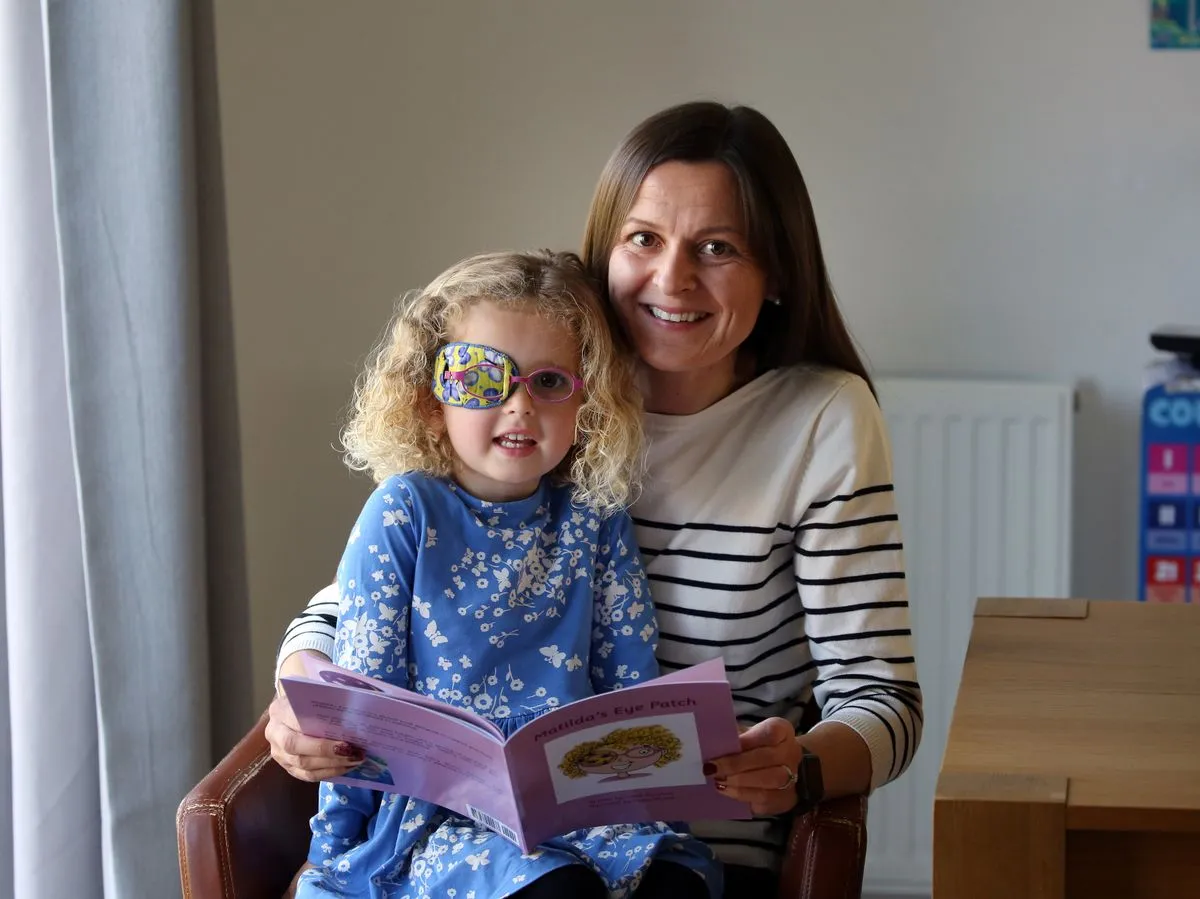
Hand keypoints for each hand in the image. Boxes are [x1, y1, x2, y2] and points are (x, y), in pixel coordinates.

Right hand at [267, 651, 362, 780]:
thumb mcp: (317, 692)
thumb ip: (332, 698)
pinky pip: (307, 775)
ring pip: (302, 765)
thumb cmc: (312, 699)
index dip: (318, 732)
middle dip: (327, 752)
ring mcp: (278, 753)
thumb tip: (361, 704)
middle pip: (296, 747)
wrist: (296, 708)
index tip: (345, 739)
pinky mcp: (287, 767)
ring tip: (356, 760)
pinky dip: (328, 773)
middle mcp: (274, 732)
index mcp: (279, 709)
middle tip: (354, 752)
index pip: (295, 721)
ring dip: (332, 765)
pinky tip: (346, 767)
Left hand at [706, 717, 803, 815]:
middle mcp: (791, 752)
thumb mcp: (748, 734)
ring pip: (768, 780)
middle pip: (766, 758)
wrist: (783, 769)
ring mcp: (793, 777)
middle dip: (736, 764)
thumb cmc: (758, 747)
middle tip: (711, 768)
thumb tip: (711, 742)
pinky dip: (742, 795)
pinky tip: (726, 791)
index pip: (770, 732)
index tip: (725, 745)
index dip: (747, 740)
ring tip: (717, 780)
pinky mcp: (785, 799)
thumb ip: (734, 737)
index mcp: (782, 730)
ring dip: (739, 781)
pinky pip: (765, 799)